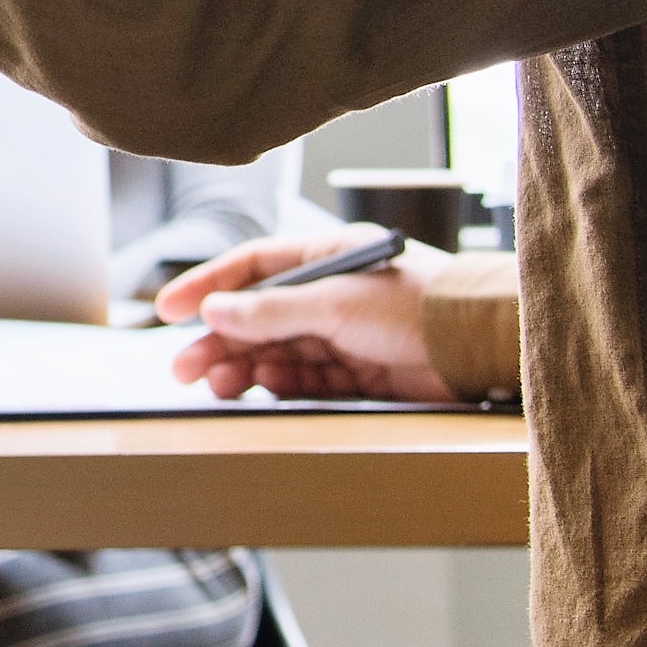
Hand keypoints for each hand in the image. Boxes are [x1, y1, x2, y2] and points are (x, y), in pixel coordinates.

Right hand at [155, 229, 458, 403]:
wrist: (478, 346)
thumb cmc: (417, 306)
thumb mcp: (334, 303)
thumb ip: (272, 310)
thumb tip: (215, 311)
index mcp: (325, 257)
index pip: (252, 267)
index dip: (207, 286)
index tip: (168, 310)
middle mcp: (331, 293)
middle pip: (259, 316)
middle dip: (219, 340)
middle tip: (184, 367)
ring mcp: (344, 332)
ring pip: (278, 351)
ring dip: (244, 366)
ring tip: (217, 384)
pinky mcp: (360, 370)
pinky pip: (306, 378)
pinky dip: (280, 384)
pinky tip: (261, 388)